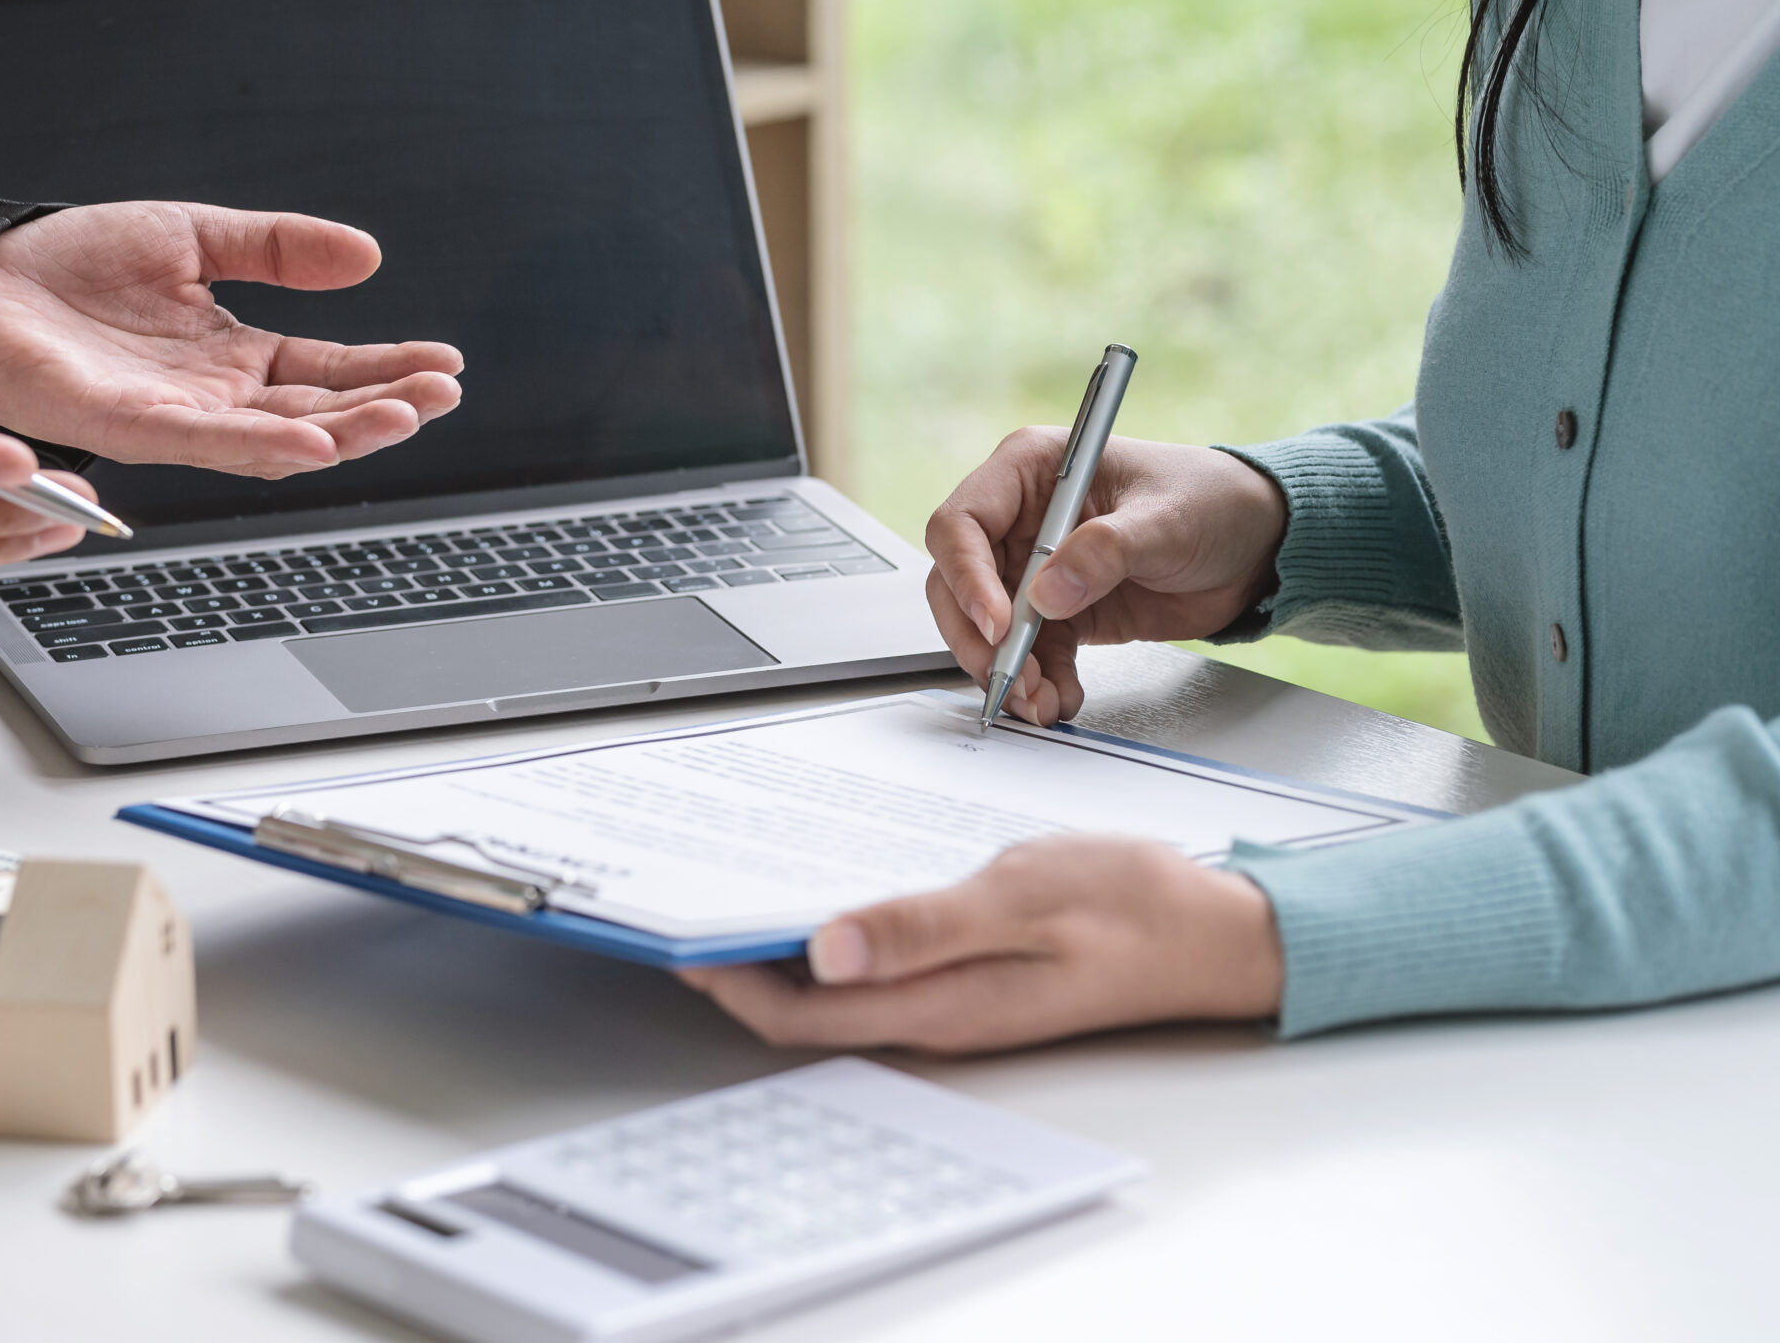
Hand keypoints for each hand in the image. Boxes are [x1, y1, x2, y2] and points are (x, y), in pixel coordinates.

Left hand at [0, 201, 463, 478]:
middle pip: (316, 413)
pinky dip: (259, 445)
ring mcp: (172, 417)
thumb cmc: (71, 265)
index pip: (328, 371)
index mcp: (232, 356)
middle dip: (385, 406)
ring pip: (273, 439)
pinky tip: (311, 441)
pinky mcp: (124, 424)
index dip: (388, 369)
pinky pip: (203, 442)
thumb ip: (277, 248)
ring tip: (402, 416)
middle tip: (443, 395)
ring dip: (342, 433)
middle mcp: (212, 397)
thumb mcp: (193, 235)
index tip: (447, 365)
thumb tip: (367, 255)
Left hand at [682, 837, 1282, 1054]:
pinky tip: (825, 884)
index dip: (729, 983)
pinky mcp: (971, 974)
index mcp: (942, 1004)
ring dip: (784, 945)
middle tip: (691, 900)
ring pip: (840, 985)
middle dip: (739, 962)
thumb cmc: (1137, 908)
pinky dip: (837, 929)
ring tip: (738, 884)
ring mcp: (954, 997)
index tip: (680, 935)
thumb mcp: (1025, 895)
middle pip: (808, 1007)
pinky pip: (881, 963)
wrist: (1220, 931)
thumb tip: (824, 946)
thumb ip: (924, 925)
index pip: (802, 1015)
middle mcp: (938, 1012)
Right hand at [925, 432, 1286, 724]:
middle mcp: (1022, 519)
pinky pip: (1030, 654)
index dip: (966, 575)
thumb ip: (1106, 550)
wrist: (1257, 545)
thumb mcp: (1166, 518)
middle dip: (978, 636)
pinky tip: (1061, 698)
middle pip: (957, 582)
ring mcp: (1037, 567)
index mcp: (1031, 470)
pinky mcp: (1059, 612)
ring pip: (987, 627)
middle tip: (1006, 675)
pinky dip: (1039, 682)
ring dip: (1007, 669)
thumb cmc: (1214, 502)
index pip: (963, 523)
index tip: (998, 622)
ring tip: (1039, 700)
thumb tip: (1045, 594)